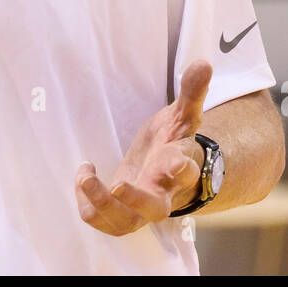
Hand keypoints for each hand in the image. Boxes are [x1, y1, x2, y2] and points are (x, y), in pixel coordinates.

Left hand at [74, 60, 212, 235]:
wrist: (164, 172)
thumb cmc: (172, 142)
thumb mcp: (182, 115)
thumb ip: (191, 93)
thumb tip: (204, 64)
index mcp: (179, 167)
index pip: (186, 173)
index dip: (182, 169)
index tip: (175, 161)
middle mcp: (161, 193)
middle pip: (155, 210)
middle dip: (135, 200)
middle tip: (118, 185)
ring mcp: (139, 209)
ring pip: (124, 222)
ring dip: (102, 203)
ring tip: (85, 174)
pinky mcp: (119, 214)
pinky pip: (101, 221)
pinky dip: (87, 206)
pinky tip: (83, 176)